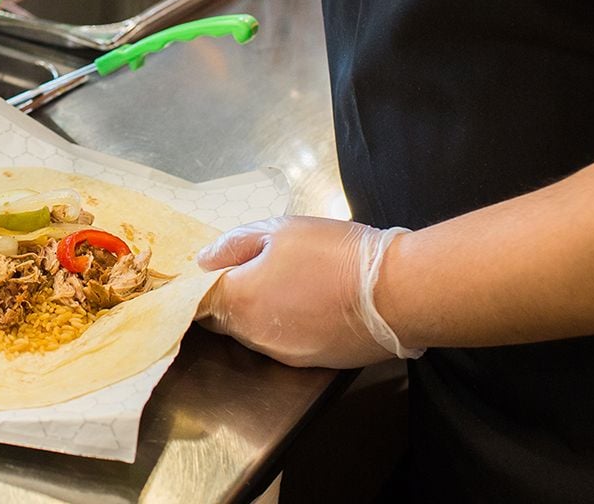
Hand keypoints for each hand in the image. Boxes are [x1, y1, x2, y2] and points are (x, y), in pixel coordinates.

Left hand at [195, 216, 413, 368]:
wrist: (396, 292)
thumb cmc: (336, 254)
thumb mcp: (280, 230)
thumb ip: (234, 244)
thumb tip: (205, 260)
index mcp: (240, 301)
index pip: (197, 301)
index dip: (200, 285)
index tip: (212, 271)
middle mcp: (254, 336)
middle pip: (224, 319)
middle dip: (230, 297)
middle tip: (254, 269)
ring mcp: (282, 353)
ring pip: (253, 333)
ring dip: (258, 312)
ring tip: (288, 283)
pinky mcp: (309, 362)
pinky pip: (282, 343)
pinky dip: (285, 325)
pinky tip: (308, 303)